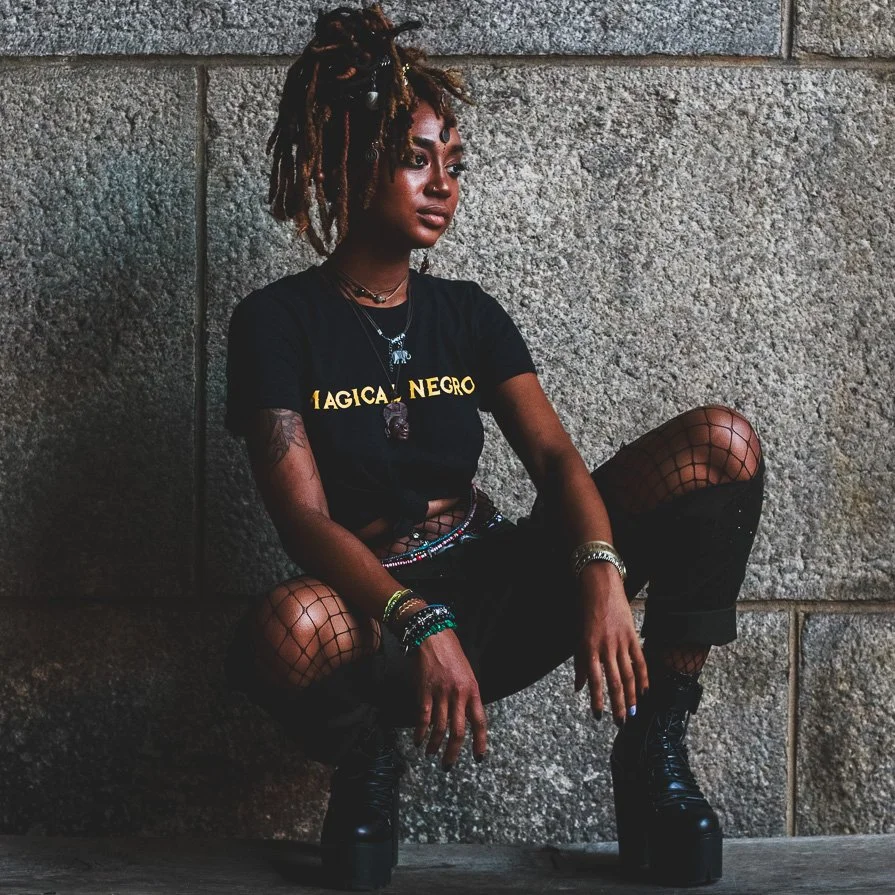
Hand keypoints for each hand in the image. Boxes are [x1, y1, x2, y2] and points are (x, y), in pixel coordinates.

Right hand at [411, 628, 487, 768]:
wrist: (434, 637)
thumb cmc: (453, 655)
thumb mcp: (468, 675)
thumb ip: (468, 697)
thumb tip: (466, 720)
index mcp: (473, 690)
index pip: (479, 722)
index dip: (480, 742)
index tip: (478, 758)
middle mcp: (458, 694)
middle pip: (458, 731)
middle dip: (453, 752)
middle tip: (448, 765)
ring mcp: (440, 693)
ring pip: (439, 728)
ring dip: (434, 745)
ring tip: (431, 754)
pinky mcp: (424, 691)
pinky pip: (423, 717)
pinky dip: (420, 732)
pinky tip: (418, 741)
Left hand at [573, 562, 648, 724]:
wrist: (600, 586)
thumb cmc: (584, 610)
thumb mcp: (577, 635)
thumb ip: (580, 662)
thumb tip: (578, 687)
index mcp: (588, 647)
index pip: (594, 680)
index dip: (597, 699)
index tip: (599, 715)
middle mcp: (605, 647)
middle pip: (614, 681)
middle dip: (618, 704)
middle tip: (620, 722)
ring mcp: (621, 641)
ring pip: (629, 674)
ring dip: (631, 696)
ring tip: (633, 712)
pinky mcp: (632, 635)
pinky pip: (640, 660)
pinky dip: (643, 677)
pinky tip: (645, 691)